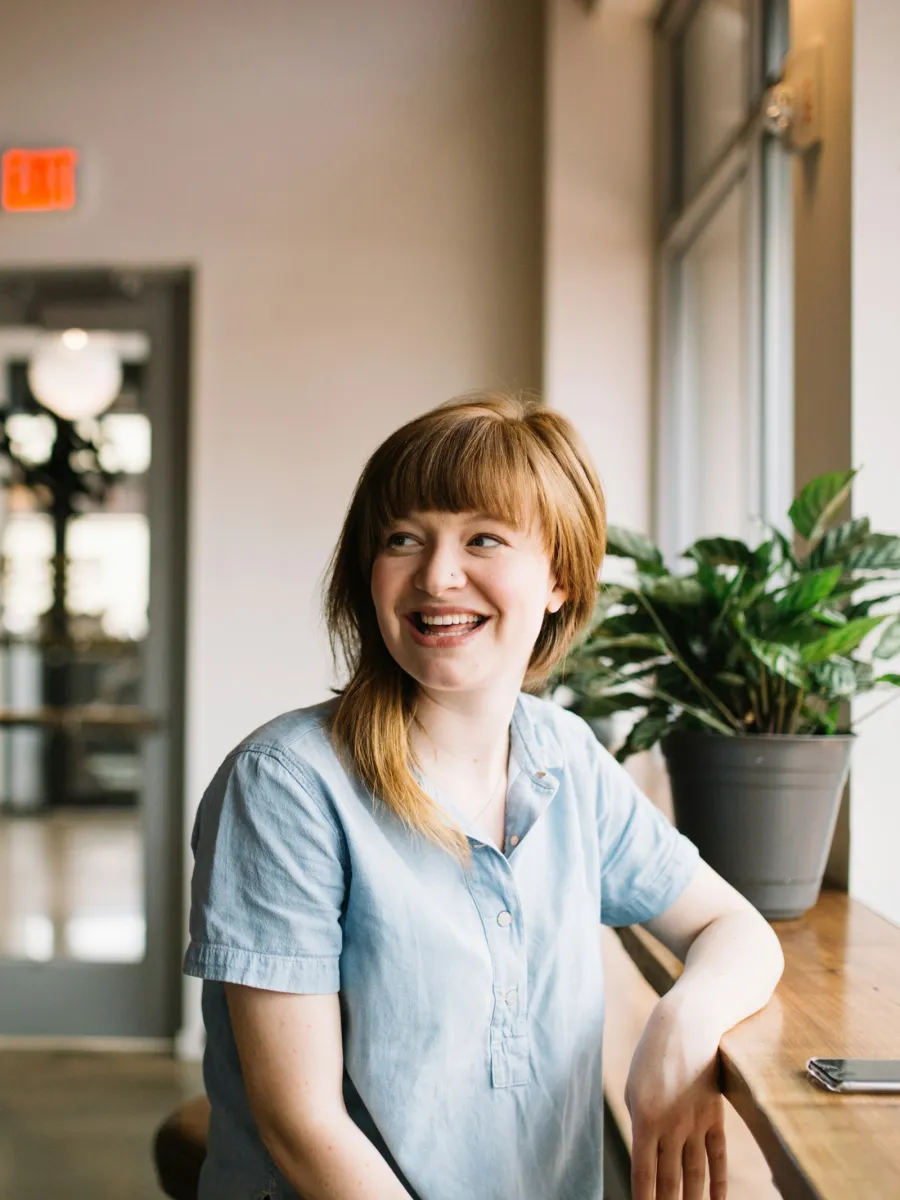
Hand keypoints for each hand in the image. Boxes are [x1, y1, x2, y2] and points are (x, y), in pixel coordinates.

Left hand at [624, 996, 727, 1199]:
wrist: (687, 1025)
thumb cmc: (652, 1055)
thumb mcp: (634, 1087)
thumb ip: (640, 1123)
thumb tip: (645, 1155)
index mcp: (644, 1119)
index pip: (643, 1174)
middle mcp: (671, 1126)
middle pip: (670, 1181)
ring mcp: (695, 1123)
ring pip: (695, 1175)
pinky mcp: (715, 1117)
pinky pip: (718, 1157)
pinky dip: (719, 1184)